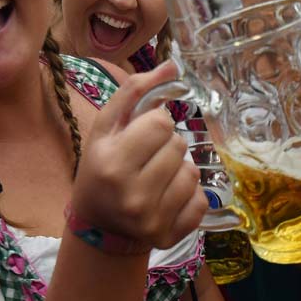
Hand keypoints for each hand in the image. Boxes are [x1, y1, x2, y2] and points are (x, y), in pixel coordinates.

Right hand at [71, 61, 206, 249]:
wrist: (99, 228)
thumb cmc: (101, 169)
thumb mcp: (106, 129)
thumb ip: (135, 92)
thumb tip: (172, 65)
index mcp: (112, 164)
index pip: (161, 123)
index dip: (154, 125)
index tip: (140, 136)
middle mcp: (133, 195)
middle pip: (178, 146)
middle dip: (166, 146)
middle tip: (147, 160)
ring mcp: (153, 220)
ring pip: (192, 172)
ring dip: (179, 169)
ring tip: (157, 178)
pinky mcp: (170, 235)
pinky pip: (200, 200)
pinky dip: (189, 195)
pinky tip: (167, 198)